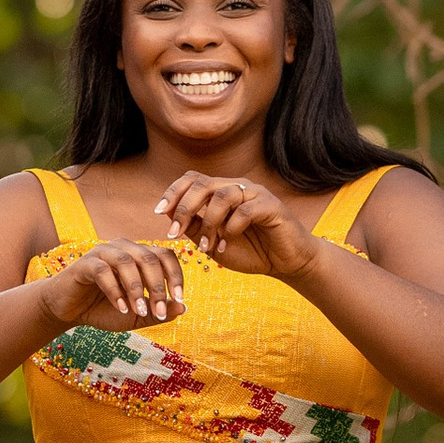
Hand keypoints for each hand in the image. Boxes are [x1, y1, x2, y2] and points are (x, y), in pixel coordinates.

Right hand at [37, 233, 184, 335]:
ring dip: (136, 289)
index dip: (175, 276)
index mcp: (139, 256)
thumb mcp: (136, 316)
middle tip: (158, 312)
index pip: (165, 256)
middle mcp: (123, 249)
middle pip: (149, 258)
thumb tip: (182, 308)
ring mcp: (103, 253)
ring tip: (139, 311)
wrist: (69, 312)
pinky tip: (120, 307)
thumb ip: (158, 312)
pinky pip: (103, 271)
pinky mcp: (84, 263)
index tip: (179, 300)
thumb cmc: (104, 310)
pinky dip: (114, 290)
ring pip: (127, 262)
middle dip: (157, 286)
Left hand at [152, 171, 320, 281]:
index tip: (158, 212)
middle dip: (184, 208)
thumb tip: (167, 212)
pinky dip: (230, 228)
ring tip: (208, 247)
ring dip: (209, 223)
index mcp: (222, 192)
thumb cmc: (250, 251)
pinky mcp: (271, 205)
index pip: (193, 179)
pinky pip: (244, 210)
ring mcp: (255, 193)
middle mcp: (237, 187)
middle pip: (203, 184)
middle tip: (174, 232)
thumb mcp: (213, 241)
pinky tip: (226, 244)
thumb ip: (193, 226)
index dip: (173, 192)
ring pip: (222, 196)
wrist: (285, 263)